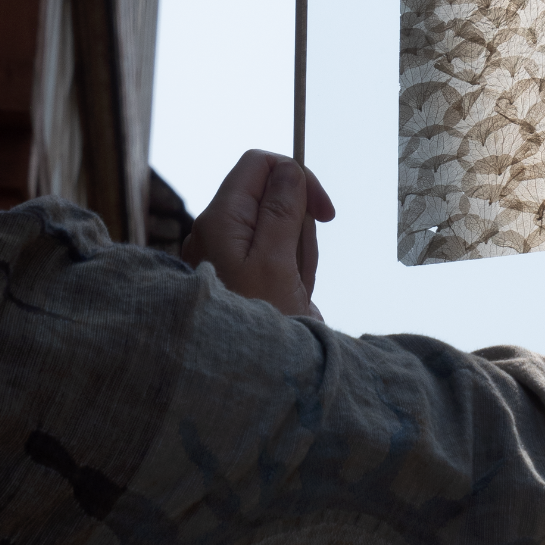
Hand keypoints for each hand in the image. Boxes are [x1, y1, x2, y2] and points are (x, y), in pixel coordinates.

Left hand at [181, 150, 335, 319]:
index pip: (259, 164)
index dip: (296, 175)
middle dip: (300, 222)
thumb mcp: (277, 261)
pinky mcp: (245, 273)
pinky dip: (294, 268)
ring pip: (281, 225)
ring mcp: (229, 252)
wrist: (252, 379)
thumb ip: (282, 209)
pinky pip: (278, 253)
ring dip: (300, 250)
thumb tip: (289, 168)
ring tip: (297, 286)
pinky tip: (293, 296)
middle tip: (300, 264)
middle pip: (274, 195)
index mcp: (221, 219)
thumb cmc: (261, 323)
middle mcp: (219, 230)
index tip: (324, 210)